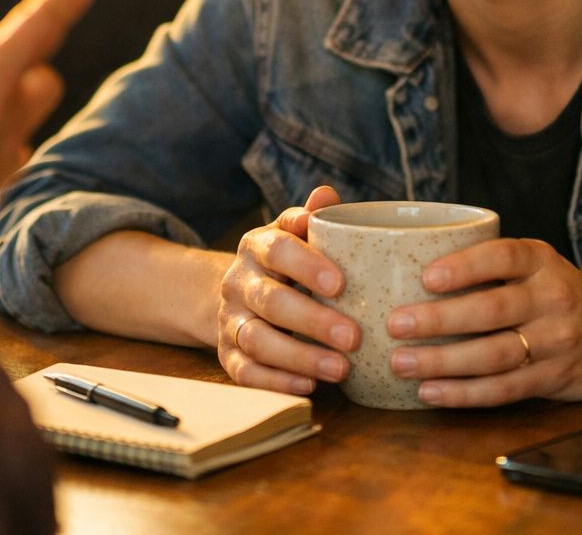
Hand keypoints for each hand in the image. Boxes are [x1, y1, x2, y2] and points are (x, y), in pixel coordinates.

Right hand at [216, 185, 360, 394]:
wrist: (238, 292)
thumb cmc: (285, 262)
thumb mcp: (295, 235)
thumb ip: (312, 218)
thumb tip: (326, 195)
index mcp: (257, 246)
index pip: (278, 250)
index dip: (307, 265)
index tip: (341, 284)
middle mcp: (238, 282)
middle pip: (271, 301)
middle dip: (313, 321)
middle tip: (354, 337)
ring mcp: (230, 320)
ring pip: (258, 340)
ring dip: (300, 357)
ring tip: (341, 369)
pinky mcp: (227, 354)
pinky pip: (245, 372)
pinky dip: (276, 382)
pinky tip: (310, 387)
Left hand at [382, 239, 581, 406]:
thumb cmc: (561, 294)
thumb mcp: (538, 265)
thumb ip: (491, 266)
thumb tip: (407, 268)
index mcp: (542, 261)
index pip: (503, 257)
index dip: (465, 267)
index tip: (426, 277)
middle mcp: (552, 298)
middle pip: (492, 310)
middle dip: (439, 319)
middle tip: (396, 324)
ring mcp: (556, 341)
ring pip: (494, 355)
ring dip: (443, 362)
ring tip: (402, 363)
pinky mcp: (554, 379)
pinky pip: (504, 389)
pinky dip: (464, 393)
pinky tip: (430, 392)